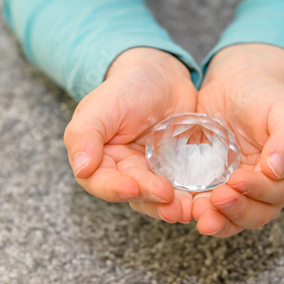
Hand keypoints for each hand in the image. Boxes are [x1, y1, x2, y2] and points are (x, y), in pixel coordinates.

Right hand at [64, 47, 196, 222]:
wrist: (163, 76)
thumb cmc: (127, 86)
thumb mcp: (101, 105)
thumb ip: (85, 134)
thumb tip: (82, 168)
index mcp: (100, 158)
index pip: (100, 182)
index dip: (114, 189)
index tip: (131, 188)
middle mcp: (125, 171)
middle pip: (134, 194)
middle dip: (150, 200)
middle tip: (168, 199)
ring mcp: (153, 173)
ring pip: (159, 198)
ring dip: (171, 205)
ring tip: (187, 208)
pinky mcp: (177, 172)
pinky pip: (183, 187)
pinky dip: (191, 195)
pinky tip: (202, 198)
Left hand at [193, 44, 283, 236]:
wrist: (236, 86)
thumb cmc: (266, 95)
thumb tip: (278, 169)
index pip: (280, 192)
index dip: (259, 191)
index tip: (238, 180)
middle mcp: (273, 189)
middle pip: (258, 213)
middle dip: (237, 210)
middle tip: (217, 199)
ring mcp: (245, 192)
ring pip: (236, 218)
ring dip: (220, 220)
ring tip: (200, 213)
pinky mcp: (221, 188)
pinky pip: (214, 208)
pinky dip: (204, 212)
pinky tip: (190, 208)